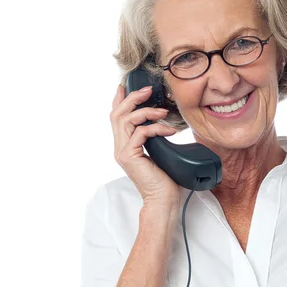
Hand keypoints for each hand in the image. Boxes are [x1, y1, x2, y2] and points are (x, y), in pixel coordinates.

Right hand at [110, 84, 180, 210]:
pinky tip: (169, 131)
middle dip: (132, 98)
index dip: (119, 99)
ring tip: (163, 111)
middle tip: (148, 90)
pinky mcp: (129, 156)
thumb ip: (155, 138)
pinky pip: (140, 133)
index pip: (116, 117)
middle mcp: (120, 147)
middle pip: (117, 114)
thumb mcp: (160, 152)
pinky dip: (156, 128)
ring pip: (126, 120)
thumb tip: (165, 122)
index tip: (126, 85)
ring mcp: (123, 152)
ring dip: (146, 111)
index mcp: (125, 145)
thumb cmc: (166, 179)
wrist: (163, 200)